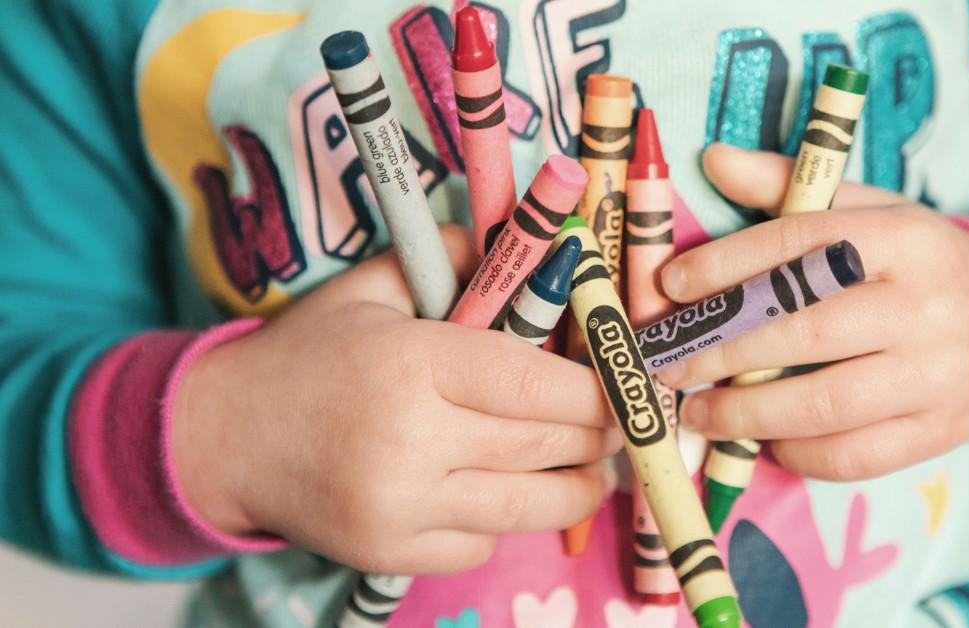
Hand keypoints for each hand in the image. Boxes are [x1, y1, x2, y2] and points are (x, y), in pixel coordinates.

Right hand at [172, 225, 620, 574]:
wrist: (226, 436)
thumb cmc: (310, 355)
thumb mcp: (372, 287)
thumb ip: (451, 256)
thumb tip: (531, 245)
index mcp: (413, 362)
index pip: (538, 381)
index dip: (598, 387)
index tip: (626, 384)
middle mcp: (411, 440)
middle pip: (547, 444)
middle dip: (600, 435)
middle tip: (622, 422)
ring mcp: (402, 507)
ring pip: (531, 506)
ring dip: (578, 486)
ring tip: (592, 467)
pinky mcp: (392, 555)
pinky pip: (485, 544)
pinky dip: (507, 520)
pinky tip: (503, 491)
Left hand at [656, 144, 968, 480]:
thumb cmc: (914, 265)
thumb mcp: (866, 212)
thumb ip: (790, 188)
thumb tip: (713, 159)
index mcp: (905, 239)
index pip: (803, 245)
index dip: (728, 266)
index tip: (672, 286)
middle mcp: (927, 307)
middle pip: (807, 332)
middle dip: (723, 351)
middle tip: (669, 363)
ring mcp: (938, 376)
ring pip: (825, 404)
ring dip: (746, 414)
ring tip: (697, 412)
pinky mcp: (938, 432)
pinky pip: (852, 456)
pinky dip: (796, 451)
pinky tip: (762, 438)